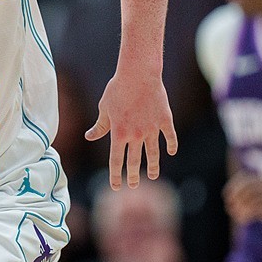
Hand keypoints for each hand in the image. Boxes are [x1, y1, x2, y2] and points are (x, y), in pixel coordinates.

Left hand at [84, 69, 176, 188]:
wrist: (138, 75)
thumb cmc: (117, 90)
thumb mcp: (104, 108)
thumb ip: (100, 126)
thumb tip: (90, 137)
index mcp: (119, 133)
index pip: (116, 160)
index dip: (116, 175)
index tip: (116, 186)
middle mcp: (136, 135)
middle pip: (135, 160)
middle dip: (134, 175)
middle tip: (134, 185)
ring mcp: (152, 128)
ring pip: (153, 152)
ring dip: (153, 165)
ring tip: (154, 175)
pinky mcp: (164, 119)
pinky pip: (169, 136)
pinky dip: (171, 145)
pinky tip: (171, 152)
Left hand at [223, 173, 261, 234]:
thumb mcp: (255, 205)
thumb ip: (244, 202)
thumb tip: (230, 205)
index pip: (245, 177)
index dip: (233, 186)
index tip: (227, 197)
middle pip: (249, 186)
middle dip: (237, 196)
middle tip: (230, 208)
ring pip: (255, 195)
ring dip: (242, 206)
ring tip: (236, 216)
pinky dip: (249, 212)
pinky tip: (243, 219)